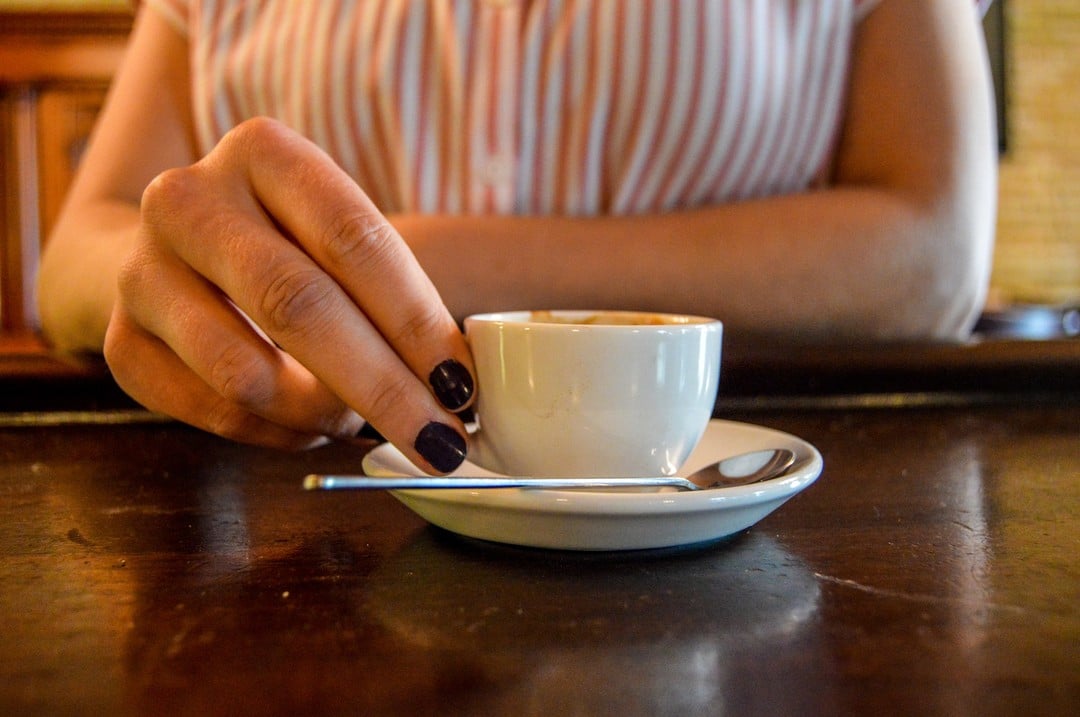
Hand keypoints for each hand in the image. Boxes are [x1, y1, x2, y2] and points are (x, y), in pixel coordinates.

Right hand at [104, 118, 474, 473]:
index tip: (459, 385)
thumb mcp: (337, 238)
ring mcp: (142, 272)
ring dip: (323, 414)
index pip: (355, 240)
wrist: (170, 254)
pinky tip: (307, 423)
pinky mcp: (121, 344)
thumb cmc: (287, 247)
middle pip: (299, 306)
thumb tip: (456, 387)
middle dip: (383, 388)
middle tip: (438, 442)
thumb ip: (394, 295)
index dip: (415, 322)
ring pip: (247, 375)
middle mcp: (189, 200)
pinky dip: (278, 435)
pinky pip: (214, 414)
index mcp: (263, 153)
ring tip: (357, 418)